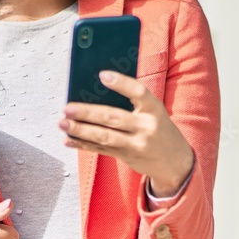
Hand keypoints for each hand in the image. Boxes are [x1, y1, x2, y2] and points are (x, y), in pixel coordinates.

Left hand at [59, 70, 194, 195]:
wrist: (176, 163)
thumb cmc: (160, 129)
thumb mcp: (155, 113)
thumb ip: (133, 103)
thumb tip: (97, 92)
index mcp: (155, 109)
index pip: (139, 92)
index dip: (121, 83)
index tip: (102, 75)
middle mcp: (146, 127)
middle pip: (113, 117)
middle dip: (88, 113)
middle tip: (68, 107)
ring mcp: (137, 144)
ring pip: (104, 136)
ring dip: (80, 130)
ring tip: (63, 123)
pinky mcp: (127, 157)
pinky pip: (102, 150)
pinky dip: (83, 144)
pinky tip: (69, 140)